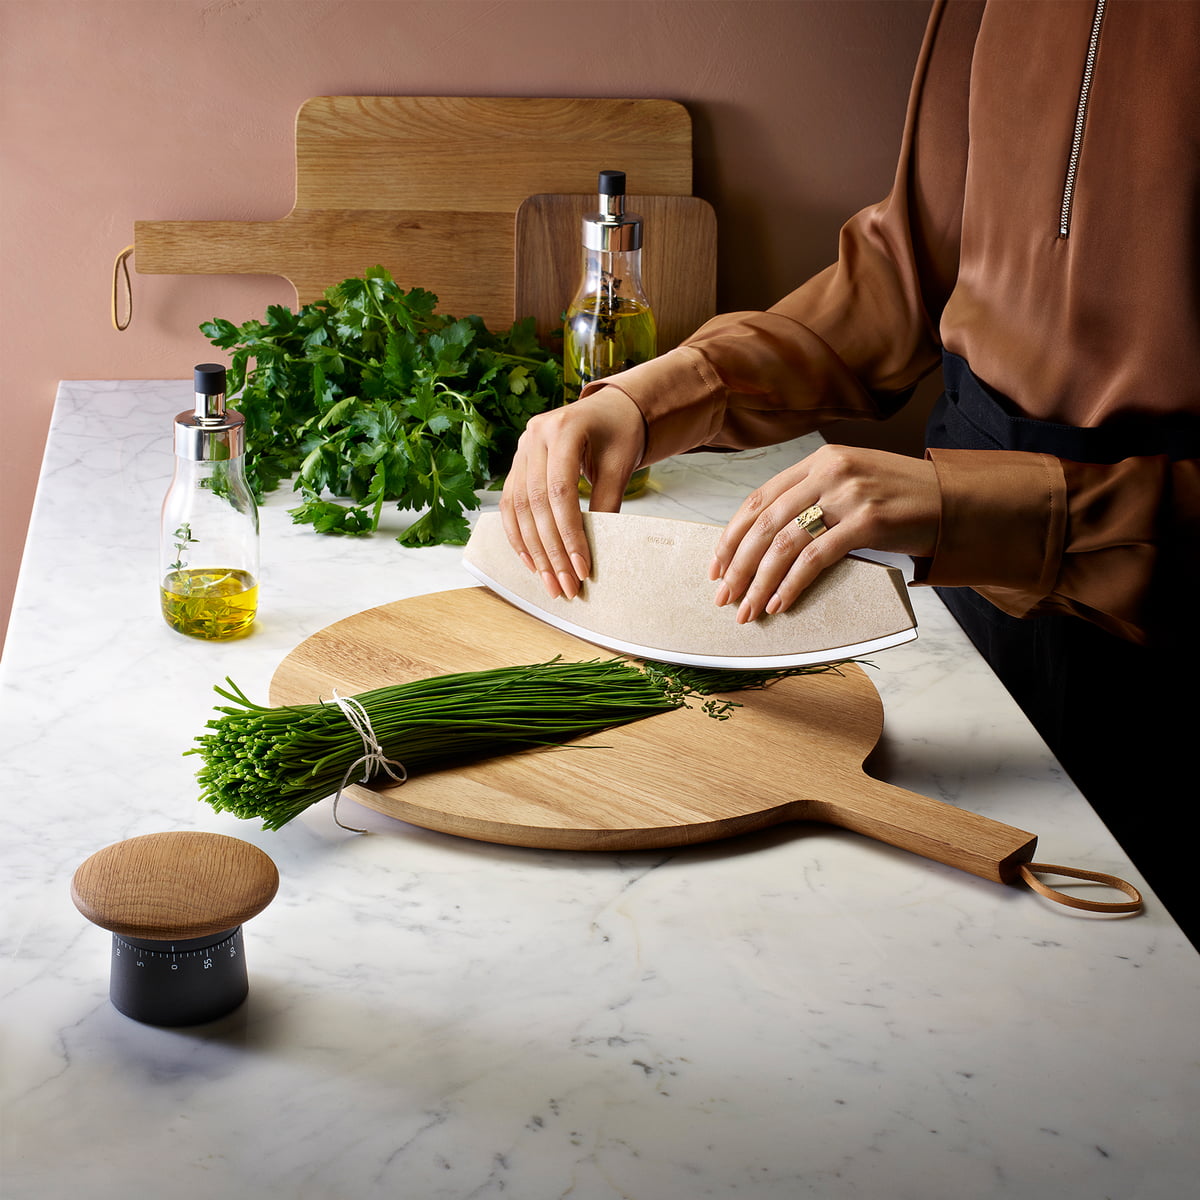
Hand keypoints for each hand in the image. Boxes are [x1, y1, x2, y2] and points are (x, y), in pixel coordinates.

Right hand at [500, 387, 646, 599]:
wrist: (609, 408)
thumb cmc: (619, 432)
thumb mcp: (620, 464)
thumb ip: (606, 502)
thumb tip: (595, 550)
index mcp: (564, 428)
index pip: (560, 490)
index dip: (569, 533)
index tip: (581, 568)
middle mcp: (535, 435)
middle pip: (536, 502)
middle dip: (551, 550)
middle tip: (565, 586)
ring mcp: (522, 447)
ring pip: (519, 507)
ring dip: (533, 549)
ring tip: (549, 581)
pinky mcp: (518, 462)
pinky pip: (511, 504)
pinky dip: (519, 535)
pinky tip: (531, 561)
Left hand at [710, 444, 940, 621]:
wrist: (956, 501)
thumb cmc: (901, 499)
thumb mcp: (851, 483)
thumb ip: (813, 498)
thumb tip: (767, 541)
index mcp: (819, 461)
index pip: (759, 498)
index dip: (731, 535)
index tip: (716, 565)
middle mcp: (829, 472)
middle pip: (764, 523)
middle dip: (738, 565)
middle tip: (724, 596)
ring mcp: (849, 495)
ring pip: (784, 544)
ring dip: (759, 583)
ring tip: (747, 609)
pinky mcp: (868, 522)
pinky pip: (815, 559)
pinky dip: (792, 585)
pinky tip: (780, 605)